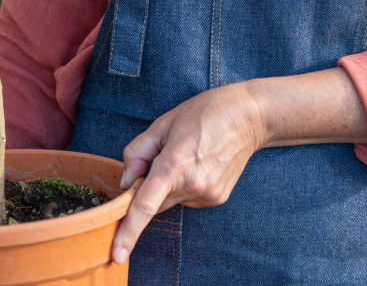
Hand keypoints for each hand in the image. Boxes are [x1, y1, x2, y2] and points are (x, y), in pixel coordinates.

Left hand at [110, 83, 266, 263]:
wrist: (248, 117)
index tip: (118, 254)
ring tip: (189, 156)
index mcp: (174, 165)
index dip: (128, 231)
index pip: (145, 206)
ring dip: (170, 186)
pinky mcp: (217, 199)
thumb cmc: (204, 113)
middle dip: (149, 188)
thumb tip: (127, 182)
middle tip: (162, 157)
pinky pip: (189, 200)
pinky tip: (200, 165)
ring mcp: (207, 195)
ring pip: (172, 202)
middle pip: (155, 203)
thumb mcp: (162, 124)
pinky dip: (186, 187)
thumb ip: (137, 153)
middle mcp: (192, 186)